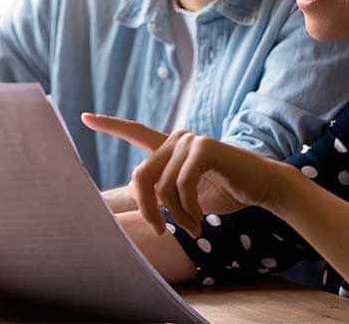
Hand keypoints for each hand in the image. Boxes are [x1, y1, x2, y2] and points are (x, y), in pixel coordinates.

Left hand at [81, 113, 290, 237]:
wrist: (262, 188)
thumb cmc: (225, 192)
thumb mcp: (186, 197)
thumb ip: (161, 195)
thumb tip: (134, 201)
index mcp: (170, 147)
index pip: (135, 132)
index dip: (110, 125)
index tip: (86, 117)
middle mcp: (177, 138)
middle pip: (141, 177)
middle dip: (148, 210)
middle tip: (162, 232)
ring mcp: (190, 140)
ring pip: (162, 186)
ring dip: (177, 216)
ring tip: (194, 227)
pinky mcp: (203, 148)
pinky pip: (181, 185)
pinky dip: (189, 209)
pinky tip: (201, 220)